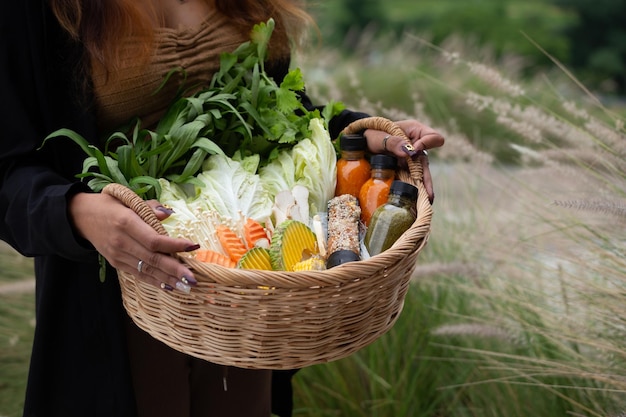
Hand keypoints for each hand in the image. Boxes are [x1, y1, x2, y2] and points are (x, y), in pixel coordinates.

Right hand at [69, 192, 198, 291]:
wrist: (80, 217)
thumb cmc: (108, 205)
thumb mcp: (127, 198)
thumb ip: (149, 207)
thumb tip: (168, 214)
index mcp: (126, 222)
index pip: (154, 239)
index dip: (174, 245)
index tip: (193, 246)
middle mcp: (122, 242)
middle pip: (153, 259)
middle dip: (175, 269)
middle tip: (194, 277)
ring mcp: (118, 255)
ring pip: (146, 270)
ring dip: (168, 279)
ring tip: (187, 285)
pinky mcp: (116, 263)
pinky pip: (138, 274)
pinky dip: (154, 281)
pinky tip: (170, 286)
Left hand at [364, 119, 443, 203]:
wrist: (362, 143)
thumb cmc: (373, 134)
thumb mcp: (380, 136)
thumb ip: (393, 142)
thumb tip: (409, 152)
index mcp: (416, 132)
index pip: (434, 138)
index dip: (426, 144)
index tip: (414, 150)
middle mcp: (417, 147)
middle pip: (427, 161)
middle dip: (427, 179)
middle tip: (428, 194)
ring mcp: (412, 159)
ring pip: (422, 174)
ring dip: (422, 187)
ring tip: (425, 201)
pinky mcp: (405, 169)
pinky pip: (412, 179)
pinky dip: (413, 189)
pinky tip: (414, 199)